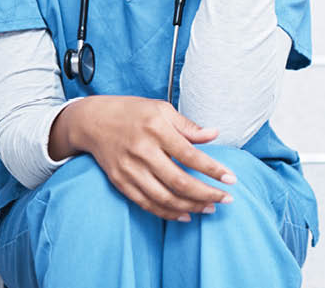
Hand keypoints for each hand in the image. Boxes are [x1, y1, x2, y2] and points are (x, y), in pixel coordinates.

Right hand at [78, 95, 236, 221]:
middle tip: (227, 199)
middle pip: (179, 181)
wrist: (93, 121)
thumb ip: (188, 126)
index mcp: (156, 129)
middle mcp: (143, 151)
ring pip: (164, 197)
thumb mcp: (161, 109)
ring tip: (210, 208)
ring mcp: (130, 169)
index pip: (190, 155)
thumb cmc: (132, 112)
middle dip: (206, 193)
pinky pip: (147, 204)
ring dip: (190, 206)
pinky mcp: (121, 182)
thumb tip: (214, 134)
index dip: (213, 170)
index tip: (231, 179)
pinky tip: (185, 215)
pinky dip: (167, 213)